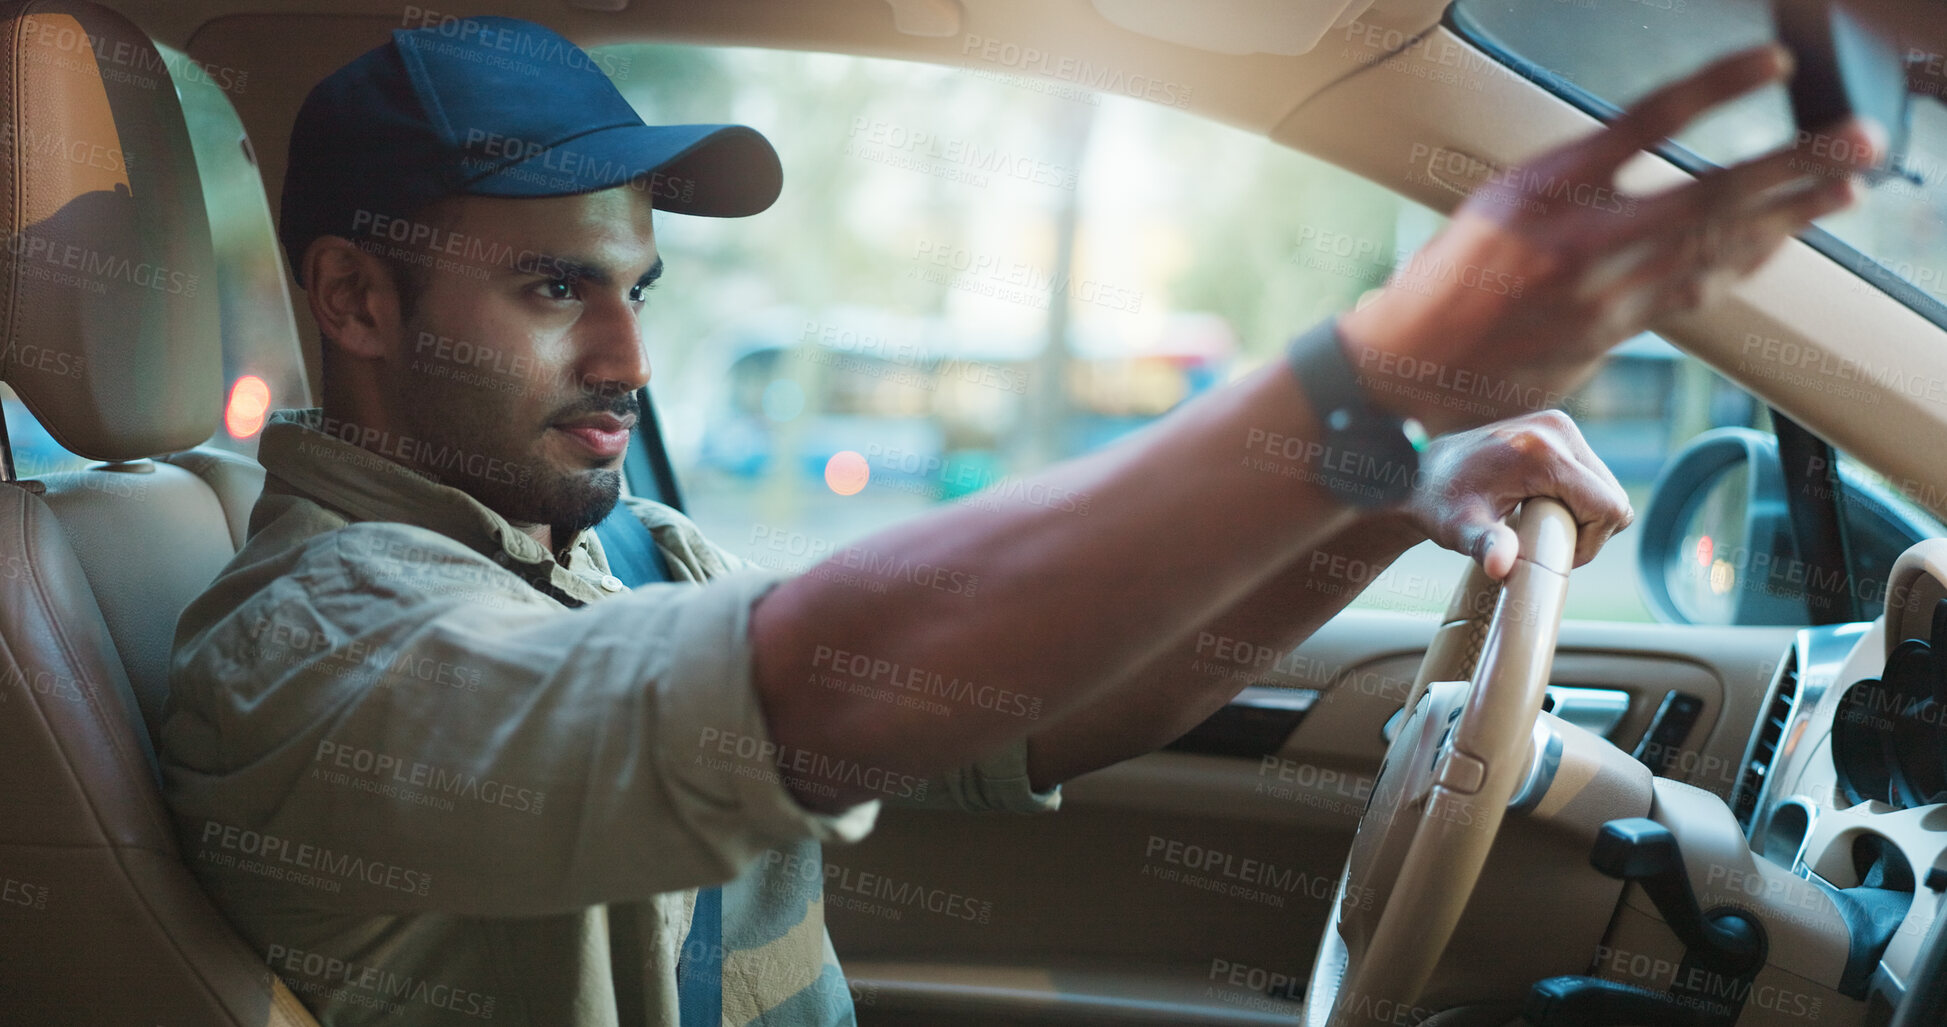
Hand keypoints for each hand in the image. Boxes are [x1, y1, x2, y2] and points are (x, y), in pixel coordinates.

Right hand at [1339, 45, 1880, 435]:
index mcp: (1543, 189)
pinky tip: (1780, 241)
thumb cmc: (1448, 277)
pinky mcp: (1614, 334)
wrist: (1411, 365)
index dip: (1718, 88)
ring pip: (1717, 249)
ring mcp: (1602, 296)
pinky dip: (1746, 260)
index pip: (1645, 122)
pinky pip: (1697, 290)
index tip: (1773, 64)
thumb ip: (1578, 175)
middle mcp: (1579, 242)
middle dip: (1794, 166)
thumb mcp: (1502, 198)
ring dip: (1790, 217)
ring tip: (1843, 190)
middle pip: (1710, 195)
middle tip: (1854, 143)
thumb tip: (1647, 151)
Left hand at [1405, 410, 1631, 580]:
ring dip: (1582, 514)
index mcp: (1543, 452)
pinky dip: (1576, 498)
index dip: (1591, 542)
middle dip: (1587, 529)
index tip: (1554, 553)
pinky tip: (1540, 506)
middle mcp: (1557, 429)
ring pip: (1605, 487)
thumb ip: (1485, 544)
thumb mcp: (1459, 528)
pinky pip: (1591, 475)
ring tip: (1537, 524)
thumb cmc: (1439, 504)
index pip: (1608, 507)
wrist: (1420, 473)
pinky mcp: (1556, 428)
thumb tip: (1500, 566)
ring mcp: (1558, 425)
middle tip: (1543, 542)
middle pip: (1612, 497)